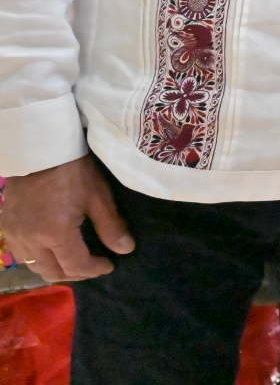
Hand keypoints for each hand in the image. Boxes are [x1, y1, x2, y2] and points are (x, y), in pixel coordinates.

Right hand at [0, 155, 133, 280]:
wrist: (40, 149)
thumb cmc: (73, 170)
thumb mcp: (98, 196)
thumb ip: (111, 226)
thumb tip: (125, 250)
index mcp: (54, 233)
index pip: (75, 266)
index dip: (94, 269)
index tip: (109, 265)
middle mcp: (29, 240)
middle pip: (52, 272)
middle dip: (76, 273)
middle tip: (93, 266)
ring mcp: (13, 234)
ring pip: (33, 266)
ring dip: (55, 268)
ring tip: (74, 261)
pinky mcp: (5, 226)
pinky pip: (20, 254)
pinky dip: (38, 258)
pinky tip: (51, 250)